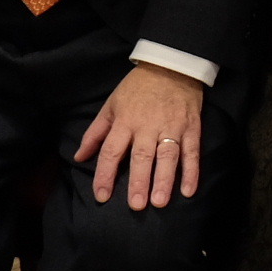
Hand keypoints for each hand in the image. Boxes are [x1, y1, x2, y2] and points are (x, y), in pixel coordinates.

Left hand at [76, 61, 207, 207]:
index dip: (105, 174)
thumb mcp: (111, 105)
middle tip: (136, 205)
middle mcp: (148, 126)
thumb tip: (79, 157)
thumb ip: (95, 133)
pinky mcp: (191, 127)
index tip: (101, 196)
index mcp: (125, 121)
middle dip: (139, 181)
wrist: (171, 65)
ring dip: (164, 180)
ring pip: (168, 156)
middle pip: (142, 156)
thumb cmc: (137, 88)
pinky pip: (192, 151)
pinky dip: (191, 171)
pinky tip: (188, 191)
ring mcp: (172, 126)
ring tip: (160, 202)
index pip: (112, 150)